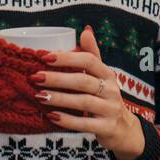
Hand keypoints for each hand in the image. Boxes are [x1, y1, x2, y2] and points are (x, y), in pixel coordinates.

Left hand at [32, 26, 145, 159]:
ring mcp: (110, 109)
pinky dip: (68, 120)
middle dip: (58, 78)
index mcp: (107, 74)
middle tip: (36, 77)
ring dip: (60, 98)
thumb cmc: (105, 97)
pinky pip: (85, 123)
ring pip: (83, 102)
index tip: (45, 57)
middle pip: (83, 81)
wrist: (123, 128)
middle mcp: (111, 90)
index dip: (67, 57)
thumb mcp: (101, 76)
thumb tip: (85, 30)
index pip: (89, 60)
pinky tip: (52, 116)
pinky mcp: (107, 127)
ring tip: (40, 96)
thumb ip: (92, 55)